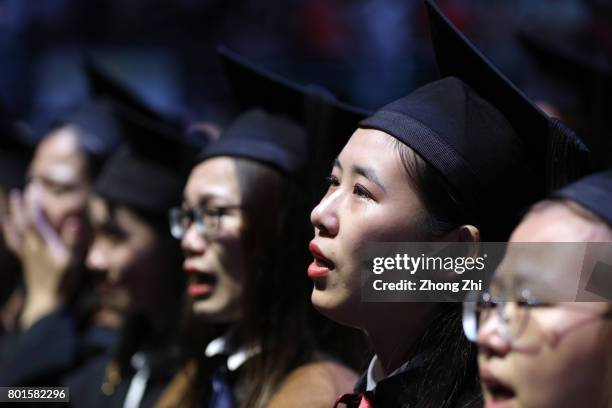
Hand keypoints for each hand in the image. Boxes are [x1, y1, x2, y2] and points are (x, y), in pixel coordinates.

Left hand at [8, 183, 81, 329]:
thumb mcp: (72, 262)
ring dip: (14, 212)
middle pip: (24, 219)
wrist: (46, 304)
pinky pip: (14, 240)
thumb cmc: (62, 283)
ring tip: (12, 199)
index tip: (35, 186)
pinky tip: (8, 226)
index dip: (35, 201)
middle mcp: (31, 245)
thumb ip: (73, 241)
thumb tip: (73, 221)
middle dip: (24, 202)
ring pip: (16, 227)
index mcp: (41, 243)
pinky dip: (10, 230)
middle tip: (28, 187)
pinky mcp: (26, 260)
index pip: (36, 217)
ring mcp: (27, 253)